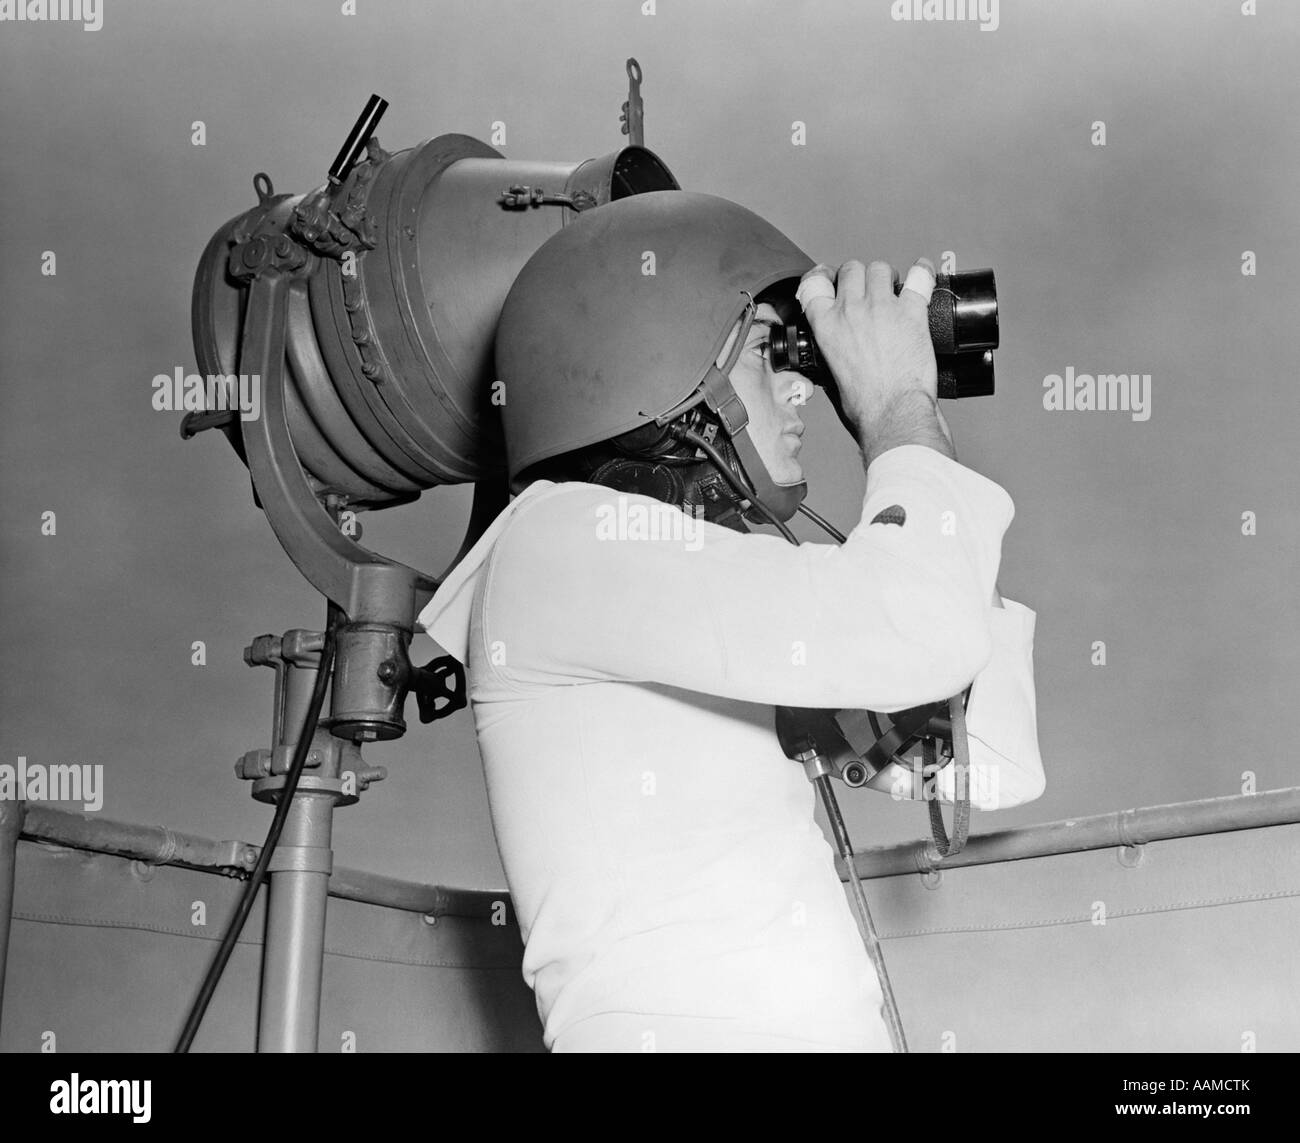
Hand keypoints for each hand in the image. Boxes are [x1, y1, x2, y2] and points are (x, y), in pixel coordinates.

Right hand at [796, 258, 939, 438]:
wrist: (891, 412)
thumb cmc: (865, 403)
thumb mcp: (831, 374)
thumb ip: (833, 351)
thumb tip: (840, 349)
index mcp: (827, 325)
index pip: (816, 283)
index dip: (825, 277)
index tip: (832, 278)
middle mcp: (851, 310)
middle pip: (852, 269)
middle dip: (860, 275)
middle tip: (868, 289)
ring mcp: (882, 307)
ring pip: (880, 269)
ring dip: (886, 276)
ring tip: (893, 289)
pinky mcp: (911, 312)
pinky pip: (919, 277)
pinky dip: (922, 272)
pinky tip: (922, 272)